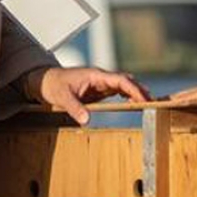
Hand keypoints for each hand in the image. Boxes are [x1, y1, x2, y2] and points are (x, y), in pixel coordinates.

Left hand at [26, 65, 149, 124]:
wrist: (44, 81)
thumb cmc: (53, 85)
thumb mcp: (62, 98)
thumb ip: (75, 108)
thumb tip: (87, 120)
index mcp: (96, 75)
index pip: (121, 80)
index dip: (134, 89)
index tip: (144, 99)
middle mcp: (101, 77)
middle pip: (126, 81)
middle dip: (140, 90)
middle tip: (153, 103)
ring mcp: (100, 83)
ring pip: (123, 85)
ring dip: (135, 93)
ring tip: (147, 104)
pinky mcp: (98, 90)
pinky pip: (117, 91)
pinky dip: (127, 96)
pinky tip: (132, 103)